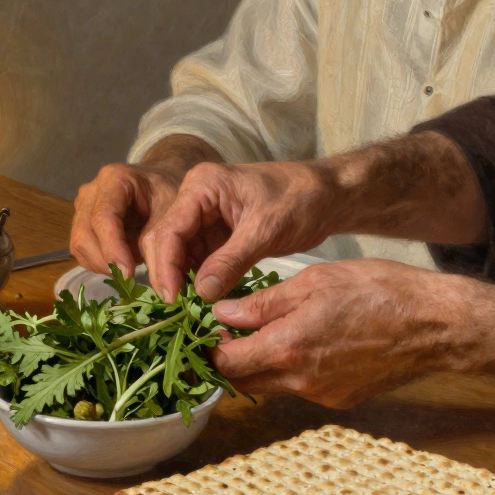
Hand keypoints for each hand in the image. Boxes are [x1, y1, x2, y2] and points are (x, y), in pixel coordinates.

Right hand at [71, 134, 221, 276]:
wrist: (162, 185)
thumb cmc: (170, 195)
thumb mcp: (172, 213)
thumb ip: (157, 241)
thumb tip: (149, 278)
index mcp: (115, 179)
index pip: (103, 217)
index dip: (113, 248)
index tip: (129, 274)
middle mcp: (92, 191)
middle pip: (85, 234)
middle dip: (106, 261)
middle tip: (132, 276)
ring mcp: (82, 206)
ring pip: (79, 245)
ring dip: (102, 264)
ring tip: (131, 264)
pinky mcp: (81, 222)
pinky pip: (81, 251)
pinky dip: (100, 263)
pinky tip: (122, 261)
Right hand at [141, 161, 338, 301]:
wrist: (330, 195)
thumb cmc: (303, 200)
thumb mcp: (266, 231)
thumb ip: (231, 261)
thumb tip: (201, 293)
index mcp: (203, 185)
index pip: (170, 229)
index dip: (166, 265)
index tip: (170, 298)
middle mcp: (196, 197)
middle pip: (165, 240)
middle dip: (167, 273)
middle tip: (175, 309)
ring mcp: (204, 216)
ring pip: (177, 252)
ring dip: (180, 279)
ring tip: (185, 309)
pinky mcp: (216, 234)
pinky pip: (197, 258)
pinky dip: (196, 279)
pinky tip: (199, 300)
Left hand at [209, 260, 473, 407]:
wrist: (436, 325)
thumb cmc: (378, 291)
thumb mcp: (314, 282)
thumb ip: (263, 304)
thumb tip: (222, 313)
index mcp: (288, 348)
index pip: (226, 364)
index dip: (212, 347)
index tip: (211, 328)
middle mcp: (301, 381)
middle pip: (245, 381)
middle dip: (233, 359)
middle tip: (234, 330)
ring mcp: (322, 395)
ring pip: (274, 385)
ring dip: (264, 363)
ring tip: (274, 330)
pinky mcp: (342, 400)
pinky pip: (303, 388)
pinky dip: (295, 369)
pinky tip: (311, 341)